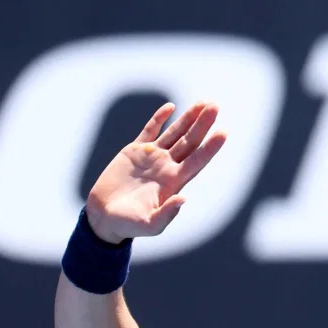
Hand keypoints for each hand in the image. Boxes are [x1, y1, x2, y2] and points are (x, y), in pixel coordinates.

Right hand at [85, 102, 226, 243]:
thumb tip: (183, 198)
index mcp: (174, 182)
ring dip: (189, 118)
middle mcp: (168, 166)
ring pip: (175, 133)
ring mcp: (152, 157)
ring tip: (204, 102)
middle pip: (191, 142)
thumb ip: (166, 214)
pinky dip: (159, 118)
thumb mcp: (149, 225)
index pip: (197, 160)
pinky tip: (171, 107)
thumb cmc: (128, 224)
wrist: (104, 216)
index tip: (223, 132)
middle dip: (203, 124)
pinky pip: (150, 130)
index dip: (211, 147)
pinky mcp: (134, 151)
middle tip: (215, 106)